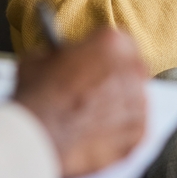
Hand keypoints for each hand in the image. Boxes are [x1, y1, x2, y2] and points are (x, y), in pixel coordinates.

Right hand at [15, 28, 146, 177]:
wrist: (40, 136)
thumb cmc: (38, 97)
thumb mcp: (39, 58)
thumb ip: (57, 54)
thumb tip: (57, 57)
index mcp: (111, 43)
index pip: (117, 41)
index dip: (102, 53)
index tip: (94, 61)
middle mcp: (132, 69)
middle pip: (130, 68)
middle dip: (114, 77)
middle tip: (92, 89)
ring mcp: (138, 102)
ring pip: (134, 99)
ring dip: (118, 104)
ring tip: (91, 115)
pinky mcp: (138, 132)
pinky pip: (134, 128)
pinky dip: (120, 132)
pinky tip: (99, 133)